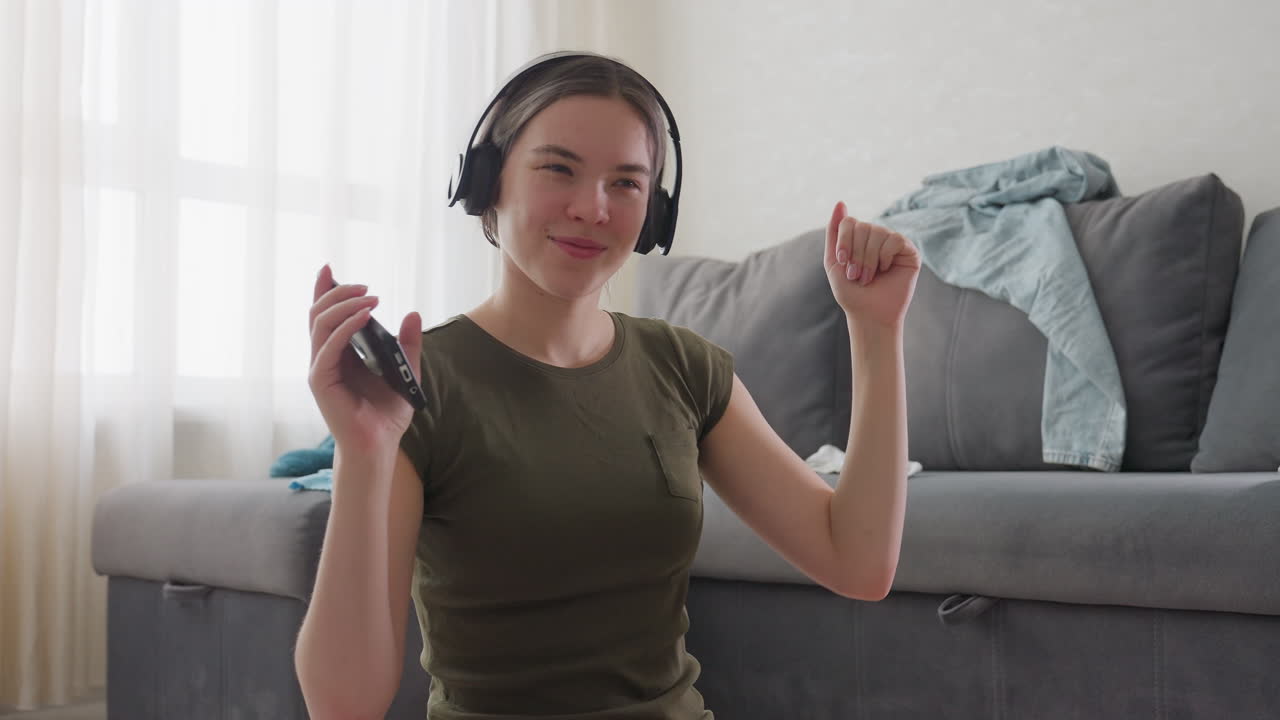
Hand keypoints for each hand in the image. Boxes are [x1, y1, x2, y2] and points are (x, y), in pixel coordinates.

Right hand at [308, 264, 422, 459]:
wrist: (379, 445)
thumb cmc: (387, 412)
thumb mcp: (405, 370)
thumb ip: (407, 344)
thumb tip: (413, 314)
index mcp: (340, 353)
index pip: (326, 315)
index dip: (325, 290)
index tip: (330, 268)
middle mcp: (324, 357)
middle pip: (319, 313)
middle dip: (338, 291)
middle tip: (367, 285)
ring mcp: (320, 368)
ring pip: (320, 324)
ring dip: (344, 304)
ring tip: (371, 296)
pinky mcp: (321, 381)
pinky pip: (328, 346)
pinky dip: (345, 327)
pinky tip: (365, 315)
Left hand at [824, 201, 920, 329]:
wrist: (869, 315)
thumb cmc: (851, 292)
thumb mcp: (834, 261)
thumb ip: (835, 232)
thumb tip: (840, 202)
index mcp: (858, 238)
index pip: (849, 222)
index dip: (844, 242)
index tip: (843, 263)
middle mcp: (876, 237)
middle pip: (863, 226)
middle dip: (856, 254)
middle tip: (857, 275)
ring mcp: (893, 243)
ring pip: (878, 232)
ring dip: (868, 259)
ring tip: (869, 277)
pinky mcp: (909, 251)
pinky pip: (895, 239)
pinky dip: (885, 257)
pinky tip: (886, 270)